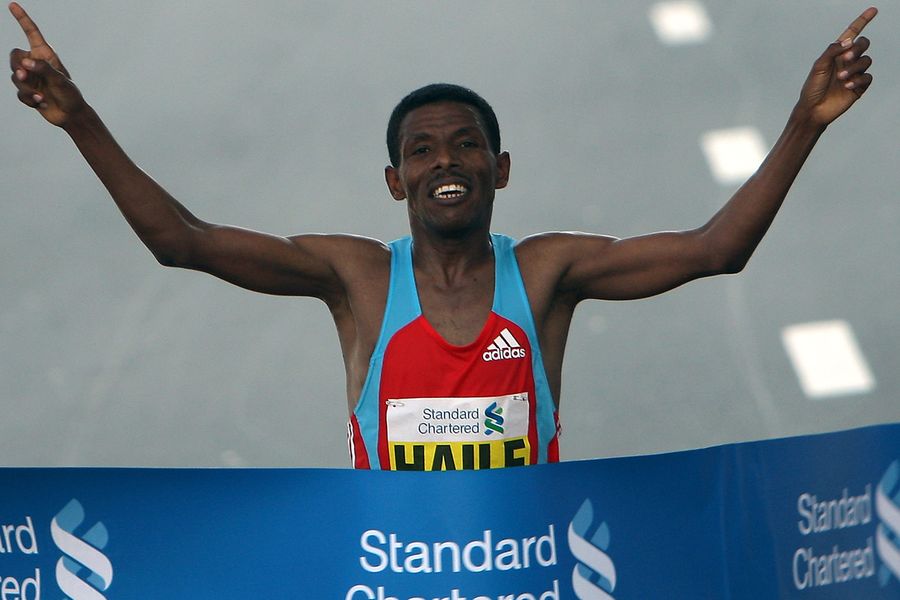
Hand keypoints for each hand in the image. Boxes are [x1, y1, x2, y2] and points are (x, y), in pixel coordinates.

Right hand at [8, 2, 83, 126]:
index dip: (22, 19)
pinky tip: (42, 103)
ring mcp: (31, 77)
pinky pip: (19, 93)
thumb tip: (25, 64)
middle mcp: (35, 63)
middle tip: (24, 75)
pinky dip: (30, 99)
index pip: (31, 33)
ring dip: (27, 88)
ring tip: (42, 96)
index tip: (13, 5)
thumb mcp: (60, 80)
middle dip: (17, 67)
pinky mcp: (27, 91)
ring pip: (15, 77)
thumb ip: (43, 70)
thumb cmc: (70, 95)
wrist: (71, 115)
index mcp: (45, 54)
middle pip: (14, 56)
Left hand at [796, 7, 876, 127]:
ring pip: (866, 60)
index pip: (852, 33)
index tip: (873, 10)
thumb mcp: (819, 66)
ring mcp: (854, 73)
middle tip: (845, 58)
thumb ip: (832, 50)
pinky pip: (868, 77)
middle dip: (857, 48)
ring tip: (841, 78)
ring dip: (854, 67)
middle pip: (863, 44)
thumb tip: (849, 40)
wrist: (813, 109)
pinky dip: (858, 80)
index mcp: (837, 53)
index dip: (862, 21)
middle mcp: (847, 60)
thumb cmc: (812, 87)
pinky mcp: (859, 86)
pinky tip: (846, 86)